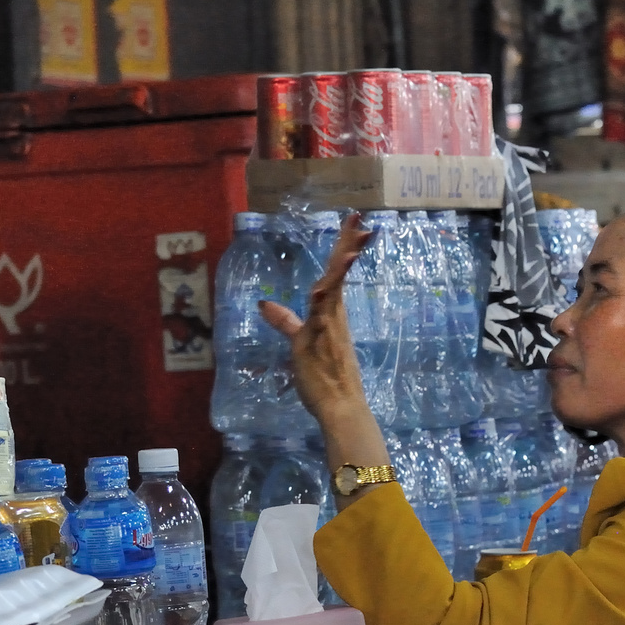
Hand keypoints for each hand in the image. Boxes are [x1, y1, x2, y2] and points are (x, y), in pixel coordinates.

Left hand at [260, 214, 370, 425]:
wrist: (341, 407)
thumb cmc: (323, 380)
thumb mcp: (299, 343)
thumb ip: (285, 322)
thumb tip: (264, 303)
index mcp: (331, 313)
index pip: (335, 274)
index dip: (343, 248)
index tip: (354, 225)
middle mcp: (334, 313)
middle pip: (339, 271)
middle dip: (349, 243)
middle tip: (359, 217)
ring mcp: (330, 324)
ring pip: (336, 286)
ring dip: (344, 262)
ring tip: (356, 238)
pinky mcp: (322, 338)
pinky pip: (322, 314)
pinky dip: (326, 296)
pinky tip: (324, 284)